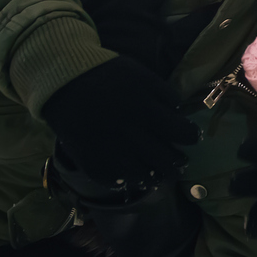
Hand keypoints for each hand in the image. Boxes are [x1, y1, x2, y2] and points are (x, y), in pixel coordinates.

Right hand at [41, 56, 199, 191]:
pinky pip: (114, 181)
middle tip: (179, 162)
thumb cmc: (108, 75)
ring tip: (158, 173)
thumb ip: (164, 95)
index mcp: (145, 109)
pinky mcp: (91, 161)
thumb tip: (180, 115)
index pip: (181, 133)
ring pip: (142, 175)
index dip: (191, 137)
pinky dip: (126, 181)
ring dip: (155, 176)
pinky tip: (131, 175)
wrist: (65, 81)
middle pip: (164, 159)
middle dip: (177, 163)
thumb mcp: (142, 76)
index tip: (192, 138)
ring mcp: (109, 151)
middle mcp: (130, 134)